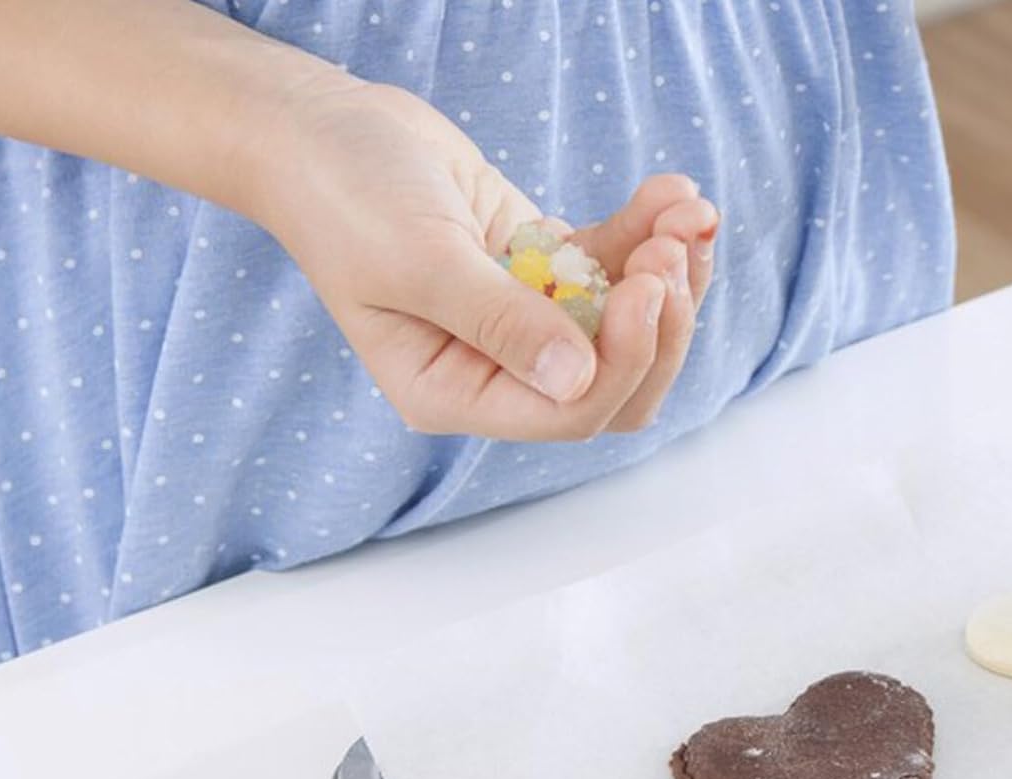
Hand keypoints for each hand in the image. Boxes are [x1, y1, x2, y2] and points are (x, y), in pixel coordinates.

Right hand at [257, 79, 717, 442]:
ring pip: (624, 331)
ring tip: (686, 211)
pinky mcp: (539, 269)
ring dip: (669, 275)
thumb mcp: (422, 261)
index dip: (622, 359)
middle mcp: (492, 373)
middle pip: (610, 387)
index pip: (566, 414)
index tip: (646, 282)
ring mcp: (521, 322)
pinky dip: (649, 235)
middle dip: (658, 325)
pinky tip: (670, 193)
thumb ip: (500, 323)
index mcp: (453, 394)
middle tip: (671, 249)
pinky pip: (612, 269)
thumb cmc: (348, 198)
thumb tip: (576, 380)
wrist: (325, 132)